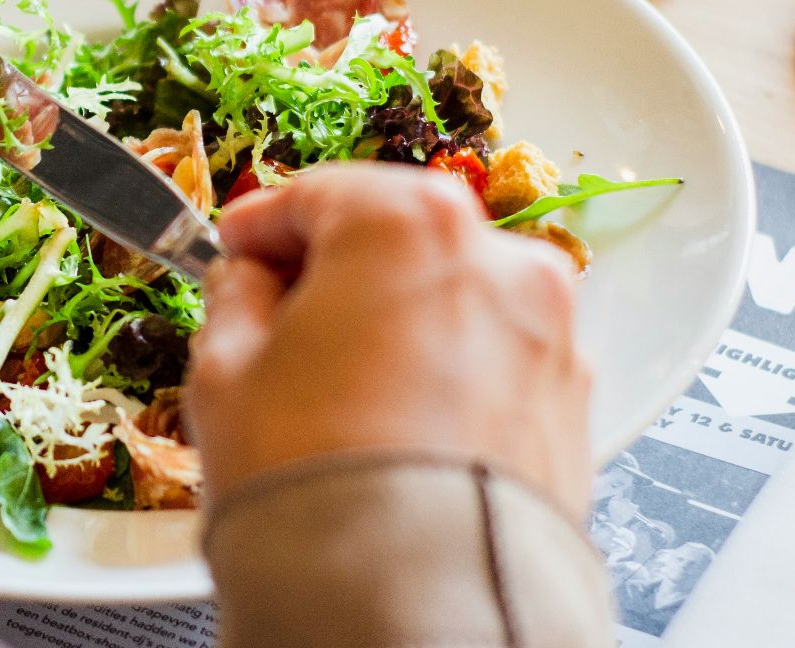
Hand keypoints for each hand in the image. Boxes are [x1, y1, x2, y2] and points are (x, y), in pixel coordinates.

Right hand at [188, 162, 591, 516]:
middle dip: (336, 270)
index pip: (317, 192)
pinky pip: (492, 360)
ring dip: (397, 321)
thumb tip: (248, 282)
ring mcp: (546, 332)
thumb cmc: (317, 483)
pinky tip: (395, 425)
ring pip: (451, 298)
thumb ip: (235, 296)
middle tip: (278, 318)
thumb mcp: (224, 369)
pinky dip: (447, 373)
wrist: (409, 602)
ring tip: (338, 389)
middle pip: (395, 236)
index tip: (235, 249)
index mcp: (406, 222)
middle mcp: (496, 259)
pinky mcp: (570, 402)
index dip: (261, 224)